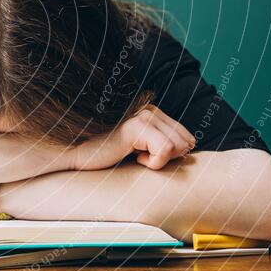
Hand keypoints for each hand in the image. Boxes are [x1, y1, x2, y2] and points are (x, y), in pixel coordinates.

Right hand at [72, 105, 195, 170]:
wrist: (78, 158)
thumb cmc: (108, 158)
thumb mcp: (140, 149)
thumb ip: (163, 142)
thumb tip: (192, 146)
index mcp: (153, 111)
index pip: (187, 136)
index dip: (171, 155)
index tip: (144, 156)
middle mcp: (150, 108)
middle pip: (186, 141)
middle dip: (167, 157)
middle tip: (139, 157)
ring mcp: (144, 114)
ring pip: (178, 146)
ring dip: (158, 160)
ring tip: (133, 156)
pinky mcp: (137, 125)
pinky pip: (166, 150)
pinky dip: (153, 163)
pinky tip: (132, 157)